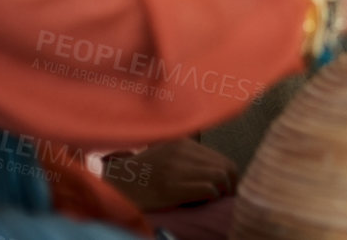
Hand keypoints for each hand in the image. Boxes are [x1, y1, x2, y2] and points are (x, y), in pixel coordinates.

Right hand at [101, 138, 238, 210]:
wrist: (115, 186)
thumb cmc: (142, 175)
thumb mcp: (166, 154)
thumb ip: (188, 156)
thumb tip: (218, 171)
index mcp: (184, 143)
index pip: (221, 159)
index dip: (229, 176)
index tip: (227, 188)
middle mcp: (183, 151)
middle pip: (226, 167)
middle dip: (231, 185)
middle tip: (226, 197)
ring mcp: (178, 168)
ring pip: (221, 177)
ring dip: (223, 192)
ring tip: (215, 200)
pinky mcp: (173, 186)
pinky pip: (209, 189)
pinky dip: (211, 197)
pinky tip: (202, 202)